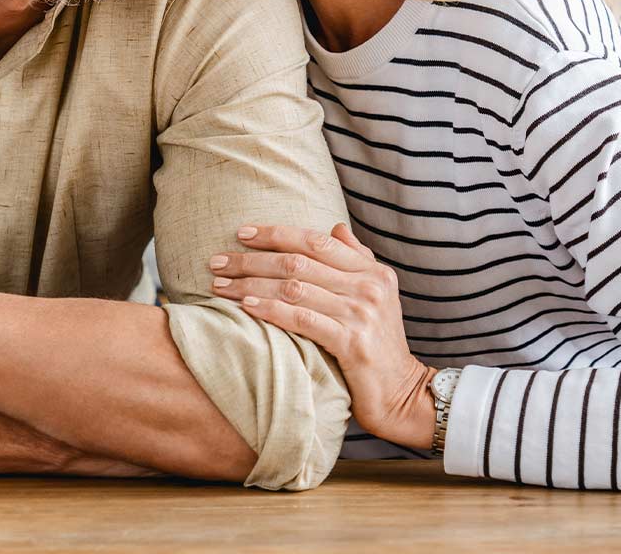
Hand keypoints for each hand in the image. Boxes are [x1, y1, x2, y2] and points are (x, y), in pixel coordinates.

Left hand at [209, 223, 435, 449]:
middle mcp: (368, 286)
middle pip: (298, 261)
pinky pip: (302, 318)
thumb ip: (356, 259)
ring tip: (220, 285)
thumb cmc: (379, 343)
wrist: (403, 394)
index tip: (241, 232)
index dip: (275, 233)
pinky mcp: (352, 343)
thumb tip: (336, 227)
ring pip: (294, 287)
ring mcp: (361, 313)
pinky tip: (246, 306)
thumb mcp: (377, 295)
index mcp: (372, 270)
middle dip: (251, 259)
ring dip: (251, 284)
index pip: (315, 240)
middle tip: (217, 261)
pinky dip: (270, 309)